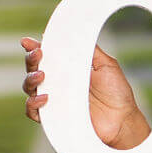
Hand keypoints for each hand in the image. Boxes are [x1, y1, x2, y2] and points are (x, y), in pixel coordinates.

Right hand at [20, 34, 149, 147]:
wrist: (123, 119)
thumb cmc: (116, 93)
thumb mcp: (106, 65)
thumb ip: (90, 50)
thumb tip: (74, 33)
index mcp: (67, 69)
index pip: (46, 56)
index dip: (34, 48)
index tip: (28, 42)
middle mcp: (58, 84)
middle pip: (33, 70)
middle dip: (31, 60)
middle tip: (38, 54)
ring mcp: (55, 101)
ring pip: (29, 89)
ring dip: (30, 79)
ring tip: (41, 75)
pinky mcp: (54, 118)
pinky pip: (33, 112)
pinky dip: (33, 104)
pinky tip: (44, 97)